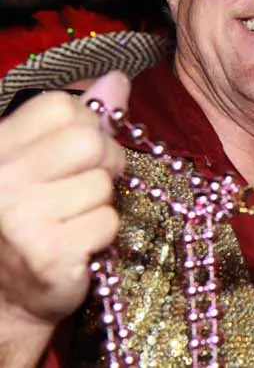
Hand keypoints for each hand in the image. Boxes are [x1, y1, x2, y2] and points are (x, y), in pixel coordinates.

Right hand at [0, 72, 128, 333]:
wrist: (5, 298)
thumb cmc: (28, 220)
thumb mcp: (41, 162)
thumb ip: (78, 120)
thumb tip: (118, 79)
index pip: (61, 106)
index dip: (85, 125)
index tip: (77, 151)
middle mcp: (0, 178)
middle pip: (90, 141)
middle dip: (104, 162)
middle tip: (86, 185)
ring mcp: (21, 217)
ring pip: (103, 185)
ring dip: (100, 203)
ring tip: (72, 219)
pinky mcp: (48, 253)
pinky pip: (107, 222)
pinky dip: (102, 234)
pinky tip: (77, 245)